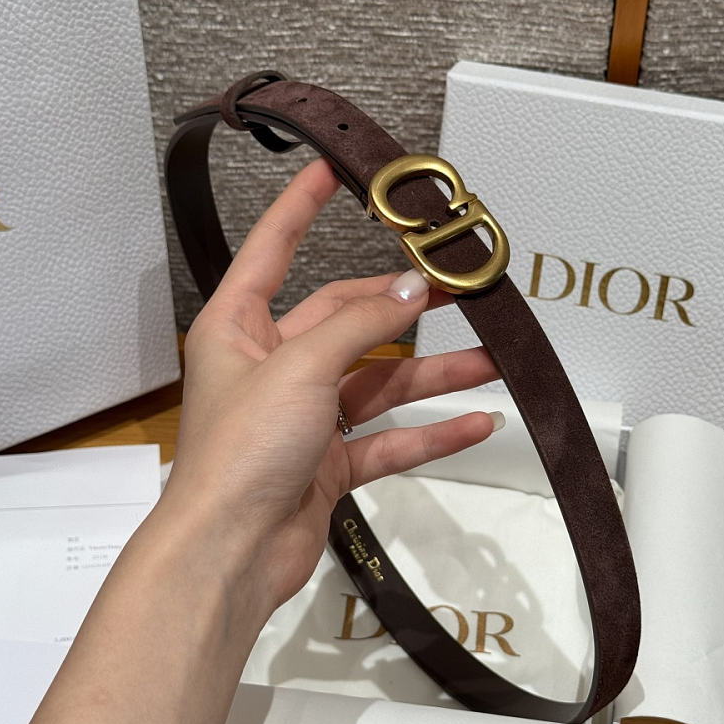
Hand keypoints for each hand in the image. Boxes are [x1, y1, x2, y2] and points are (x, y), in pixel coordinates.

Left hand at [162, 156, 499, 621]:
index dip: (299, 208)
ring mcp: (305, 417)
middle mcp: (274, 366)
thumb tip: (412, 290)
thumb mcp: (300, 368)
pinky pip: (388, 440)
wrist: (231, 553)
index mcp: (241, 329)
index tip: (330, 171)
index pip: (273, 250)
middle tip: (459, 290)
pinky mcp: (330, 463)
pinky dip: (429, 434)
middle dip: (404, 309)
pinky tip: (476, 424)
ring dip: (433, 375)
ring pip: (379, 383)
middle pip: (349, 321)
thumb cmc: (243, 449)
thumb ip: (361, 326)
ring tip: (491, 361)